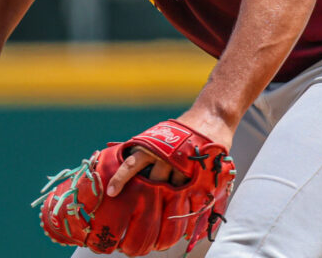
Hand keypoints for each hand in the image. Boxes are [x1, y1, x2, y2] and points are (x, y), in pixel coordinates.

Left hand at [105, 110, 233, 197]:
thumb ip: (144, 150)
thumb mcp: (159, 134)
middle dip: (151, 192)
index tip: (111, 193)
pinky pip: (188, 192)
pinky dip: (186, 197)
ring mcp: (182, 164)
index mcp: (151, 145)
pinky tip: (187, 201)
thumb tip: (123, 162)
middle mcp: (164, 155)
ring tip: (173, 199)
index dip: (120, 178)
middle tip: (147, 204)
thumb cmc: (181, 129)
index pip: (131, 164)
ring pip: (171, 189)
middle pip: (153, 182)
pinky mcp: (197, 172)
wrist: (210, 117)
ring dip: (170, 194)